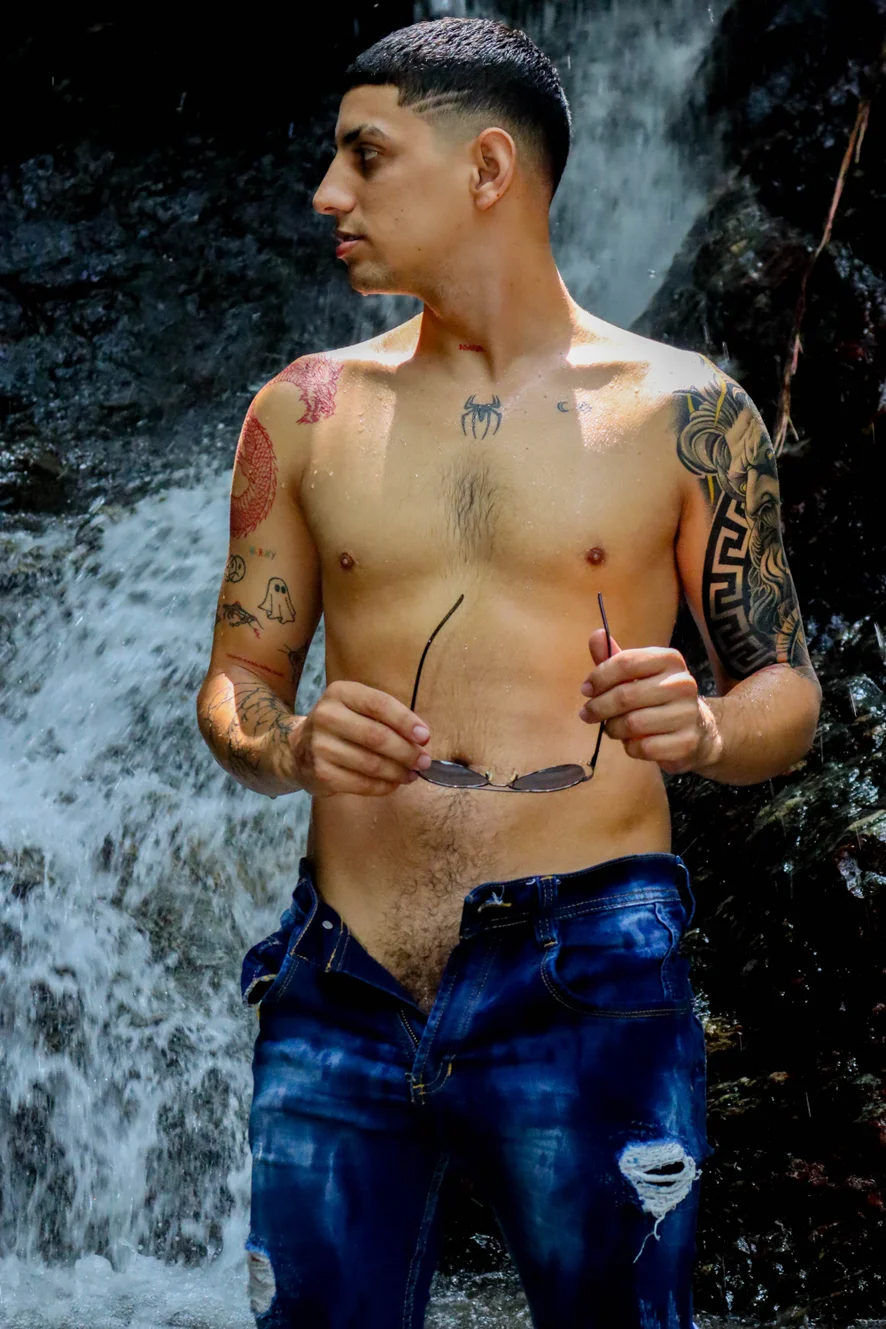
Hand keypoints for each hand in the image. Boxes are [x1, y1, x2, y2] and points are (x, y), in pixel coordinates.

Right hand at [292, 680, 431, 796]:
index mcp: (340, 693)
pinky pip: (361, 783)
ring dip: (398, 772)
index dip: (406, 721)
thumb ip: (386, 717)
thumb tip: (421, 739)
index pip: (379, 705)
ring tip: (412, 774)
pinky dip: (383, 786)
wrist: (298, 749)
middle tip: (423, 761)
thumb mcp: (357, 709)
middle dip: (407, 752)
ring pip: (371, 763)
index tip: (425, 737)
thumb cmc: (342, 727)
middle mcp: (327, 716)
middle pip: (377, 737)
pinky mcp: (320, 772)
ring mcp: (320, 746)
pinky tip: (393, 783)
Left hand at [578, 629, 720, 775]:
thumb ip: (614, 658)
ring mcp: (688, 713)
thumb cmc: (657, 697)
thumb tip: (596, 635)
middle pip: (625, 695)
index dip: (599, 677)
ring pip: (633, 723)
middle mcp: (682, 683)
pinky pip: (645, 747)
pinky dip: (630, 748)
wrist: (697, 728)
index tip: (586, 689)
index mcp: (669, 660)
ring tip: (612, 727)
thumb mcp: (636, 673)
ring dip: (613, 729)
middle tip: (588, 714)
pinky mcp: (687, 741)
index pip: (625, 663)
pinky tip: (632, 742)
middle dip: (599, 707)